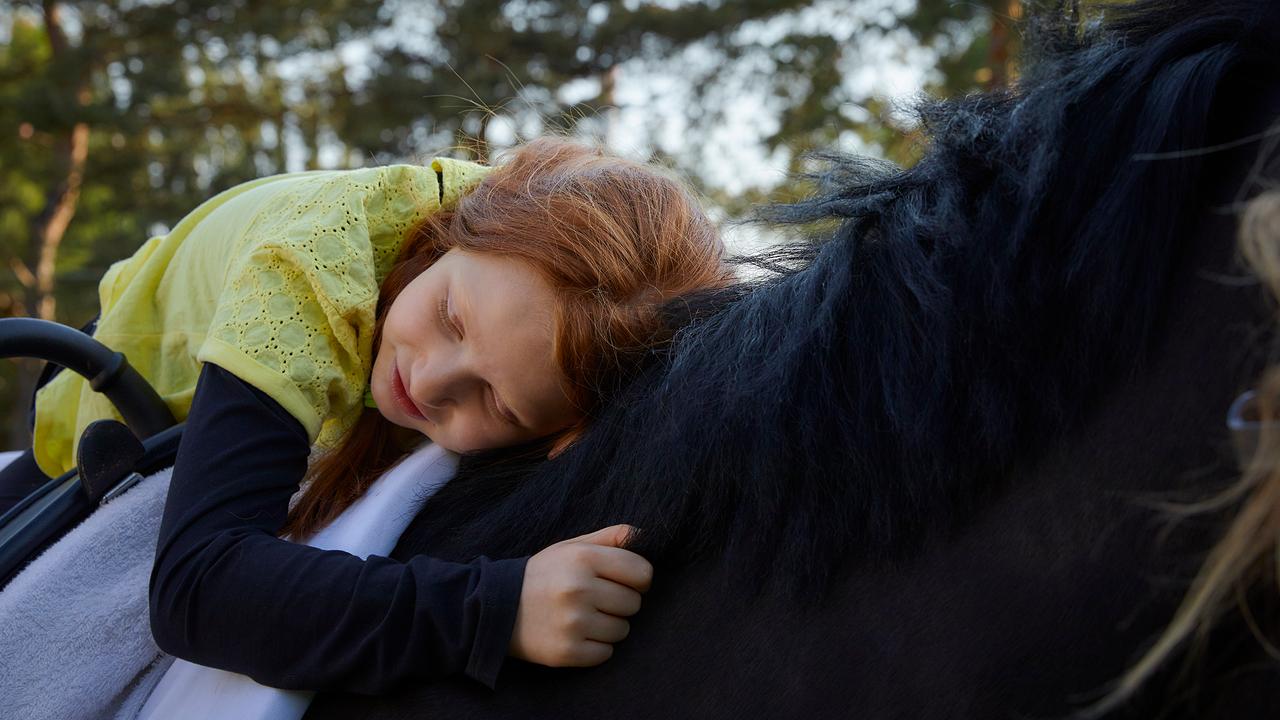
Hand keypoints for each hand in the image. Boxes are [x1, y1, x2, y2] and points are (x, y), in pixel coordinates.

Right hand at [508, 524, 652, 666]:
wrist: (494, 607)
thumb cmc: (543, 574)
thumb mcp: (571, 547)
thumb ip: (610, 537)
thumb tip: (645, 534)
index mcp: (583, 558)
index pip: (642, 573)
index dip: (638, 579)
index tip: (624, 581)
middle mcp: (579, 589)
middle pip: (634, 603)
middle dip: (620, 602)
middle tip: (597, 600)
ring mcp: (573, 623)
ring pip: (622, 630)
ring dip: (609, 626)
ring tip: (584, 617)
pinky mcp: (567, 651)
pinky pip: (606, 653)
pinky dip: (596, 647)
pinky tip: (577, 634)